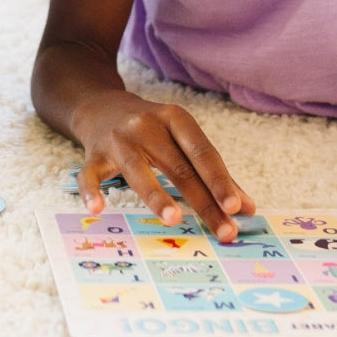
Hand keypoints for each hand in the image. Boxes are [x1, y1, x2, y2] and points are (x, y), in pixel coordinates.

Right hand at [72, 90, 254, 237]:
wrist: (101, 106)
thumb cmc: (151, 129)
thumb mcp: (181, 139)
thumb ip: (212, 172)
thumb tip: (246, 208)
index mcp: (174, 118)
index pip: (202, 152)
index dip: (219, 180)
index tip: (236, 207)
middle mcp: (146, 125)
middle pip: (177, 166)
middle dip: (203, 201)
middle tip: (223, 230)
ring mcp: (118, 140)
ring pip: (137, 170)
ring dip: (156, 195)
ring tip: (174, 219)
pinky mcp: (93, 154)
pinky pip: (90, 174)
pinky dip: (92, 191)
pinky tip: (98, 209)